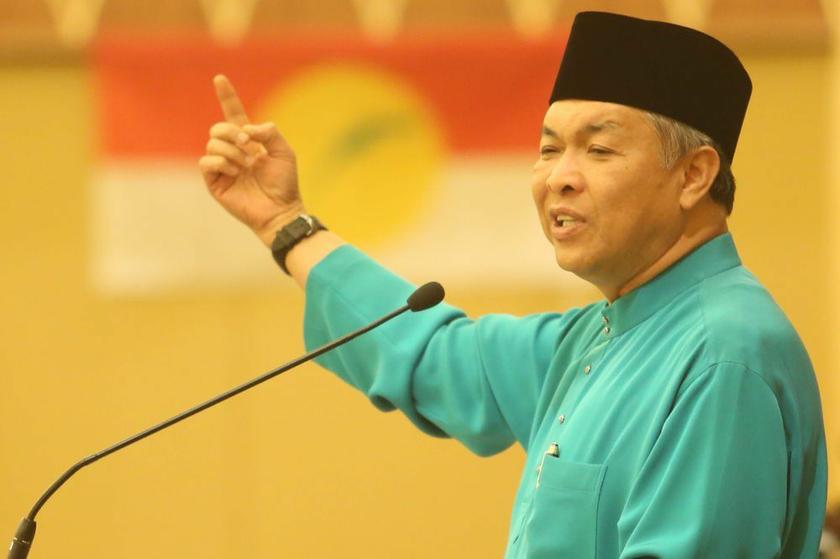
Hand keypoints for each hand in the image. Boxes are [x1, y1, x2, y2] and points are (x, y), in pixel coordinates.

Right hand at [199, 74, 304, 246]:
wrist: (280, 209)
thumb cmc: (285, 183)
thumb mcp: (284, 151)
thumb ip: (269, 132)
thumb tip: (246, 129)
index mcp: (248, 142)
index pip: (233, 114)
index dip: (227, 96)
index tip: (220, 78)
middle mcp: (232, 151)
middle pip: (218, 127)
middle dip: (231, 131)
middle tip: (248, 145)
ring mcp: (222, 166)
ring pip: (213, 143)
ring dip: (232, 151)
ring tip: (246, 166)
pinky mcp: (214, 182)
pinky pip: (206, 160)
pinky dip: (221, 162)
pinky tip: (235, 172)